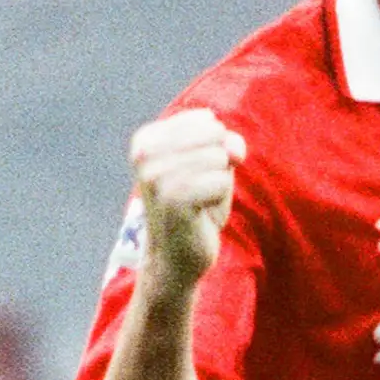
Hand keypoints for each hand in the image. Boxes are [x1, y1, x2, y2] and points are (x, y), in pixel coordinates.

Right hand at [127, 109, 244, 299]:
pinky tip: (200, 214)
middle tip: (199, 191)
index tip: (193, 175)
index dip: (214, 148)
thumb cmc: (195, 206)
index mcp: (146, 139)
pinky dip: (219, 200)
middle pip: (215, 136)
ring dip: (218, 185)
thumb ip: (225, 142)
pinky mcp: (172, 198)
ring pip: (219, 159)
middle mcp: (145, 153)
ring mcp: (156, 175)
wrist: (176, 258)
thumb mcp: (212, 164)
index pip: (208, 121)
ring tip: (198, 203)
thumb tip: (233, 148)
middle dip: (218, 165)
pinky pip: (221, 182)